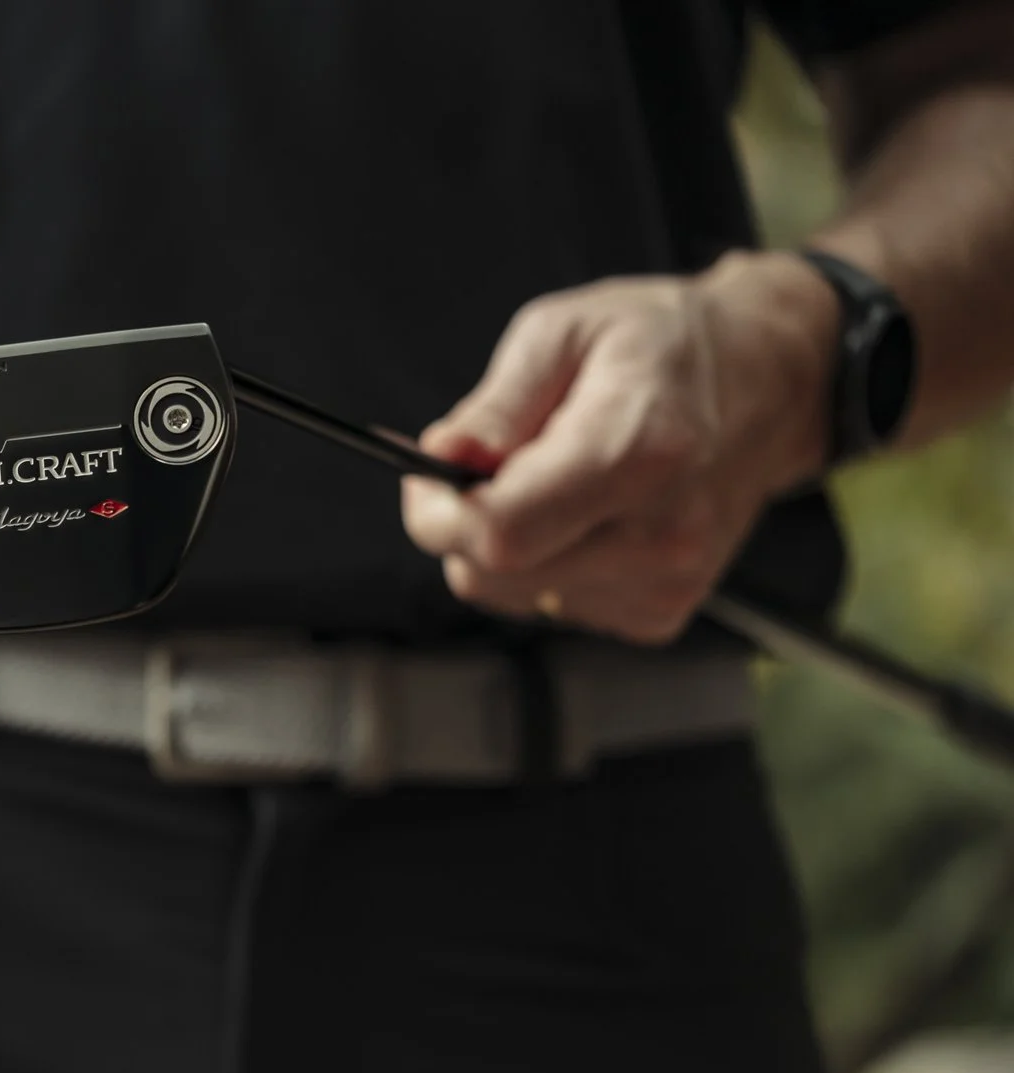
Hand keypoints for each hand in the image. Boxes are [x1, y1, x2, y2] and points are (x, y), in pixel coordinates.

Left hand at [402, 251, 838, 643]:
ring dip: (510, 543)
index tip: (430, 478)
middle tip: (491, 468)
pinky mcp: (662, 610)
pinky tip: (589, 514)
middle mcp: (660, 532)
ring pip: (515, 595)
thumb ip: (495, 406)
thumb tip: (441, 457)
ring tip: (557, 481)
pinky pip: (555, 605)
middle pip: (495, 573)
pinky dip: (549, 563)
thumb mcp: (566, 332)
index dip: (438, 512)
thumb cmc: (667, 345)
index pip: (498, 531)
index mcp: (635, 453)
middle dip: (465, 524)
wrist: (772, 380)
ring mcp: (667, 580)